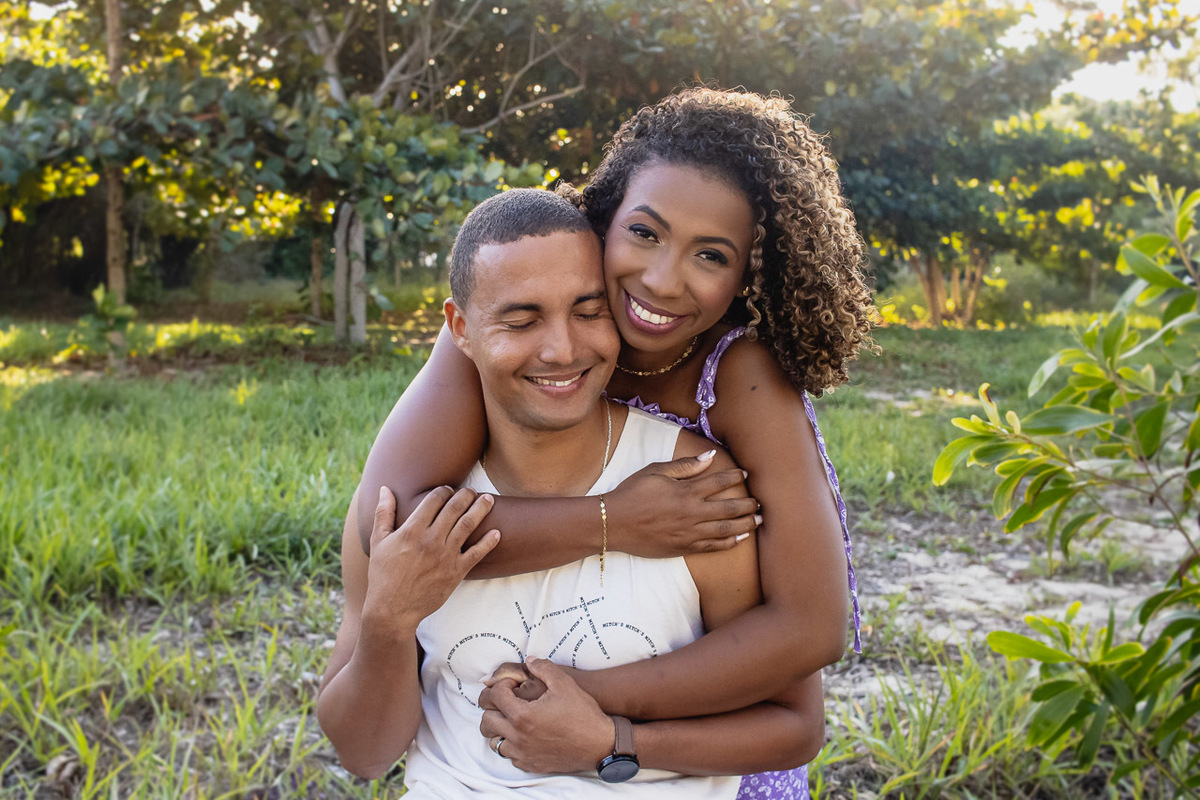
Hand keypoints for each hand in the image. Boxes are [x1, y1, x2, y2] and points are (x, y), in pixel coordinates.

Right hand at [361, 486, 499, 635]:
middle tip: (471, 490)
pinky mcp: (456, 572)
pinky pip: (477, 553)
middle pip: (454, 508)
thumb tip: (385, 488)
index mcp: (411, 530)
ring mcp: (445, 556)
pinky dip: (488, 542)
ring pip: (468, 525)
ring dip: (480, 509)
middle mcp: (431, 540)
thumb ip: (383, 513)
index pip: (434, 500)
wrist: (392, 609)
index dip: (443, 491)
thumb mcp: (378, 541)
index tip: (447, 490)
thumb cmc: (383, 574)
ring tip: (489, 499)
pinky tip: (497, 532)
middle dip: (465, 495)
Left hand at [479, 658, 612, 773]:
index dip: (501, 685)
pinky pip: (508, 756)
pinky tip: (523, 735)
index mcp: (522, 715)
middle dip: (494, 707)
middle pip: (487, 720)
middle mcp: (518, 736)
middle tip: (507, 700)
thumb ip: (543, 667)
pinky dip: (510, 744)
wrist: (599, 743)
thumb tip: (529, 661)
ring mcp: (523, 753)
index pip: (494, 696)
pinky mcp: (530, 764)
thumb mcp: (564, 683)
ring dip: (499, 728)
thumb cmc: (582, 713)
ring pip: (494, 741)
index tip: (513, 684)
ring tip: (512, 718)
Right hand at [608, 452, 758, 556]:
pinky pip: (711, 547)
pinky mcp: (683, 547)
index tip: (745, 473)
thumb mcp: (655, 471)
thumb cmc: (632, 493)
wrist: (614, 523)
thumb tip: (709, 457)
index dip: (735, 476)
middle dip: (747, 504)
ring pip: (725, 529)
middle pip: (728, 508)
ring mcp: (689, 533)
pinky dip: (728, 543)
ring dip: (745, 524)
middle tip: (760, 503)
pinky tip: (739, 539)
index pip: (719, 482)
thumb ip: (685, 465)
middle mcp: (692, 513)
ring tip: (758, 521)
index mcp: (686, 491)